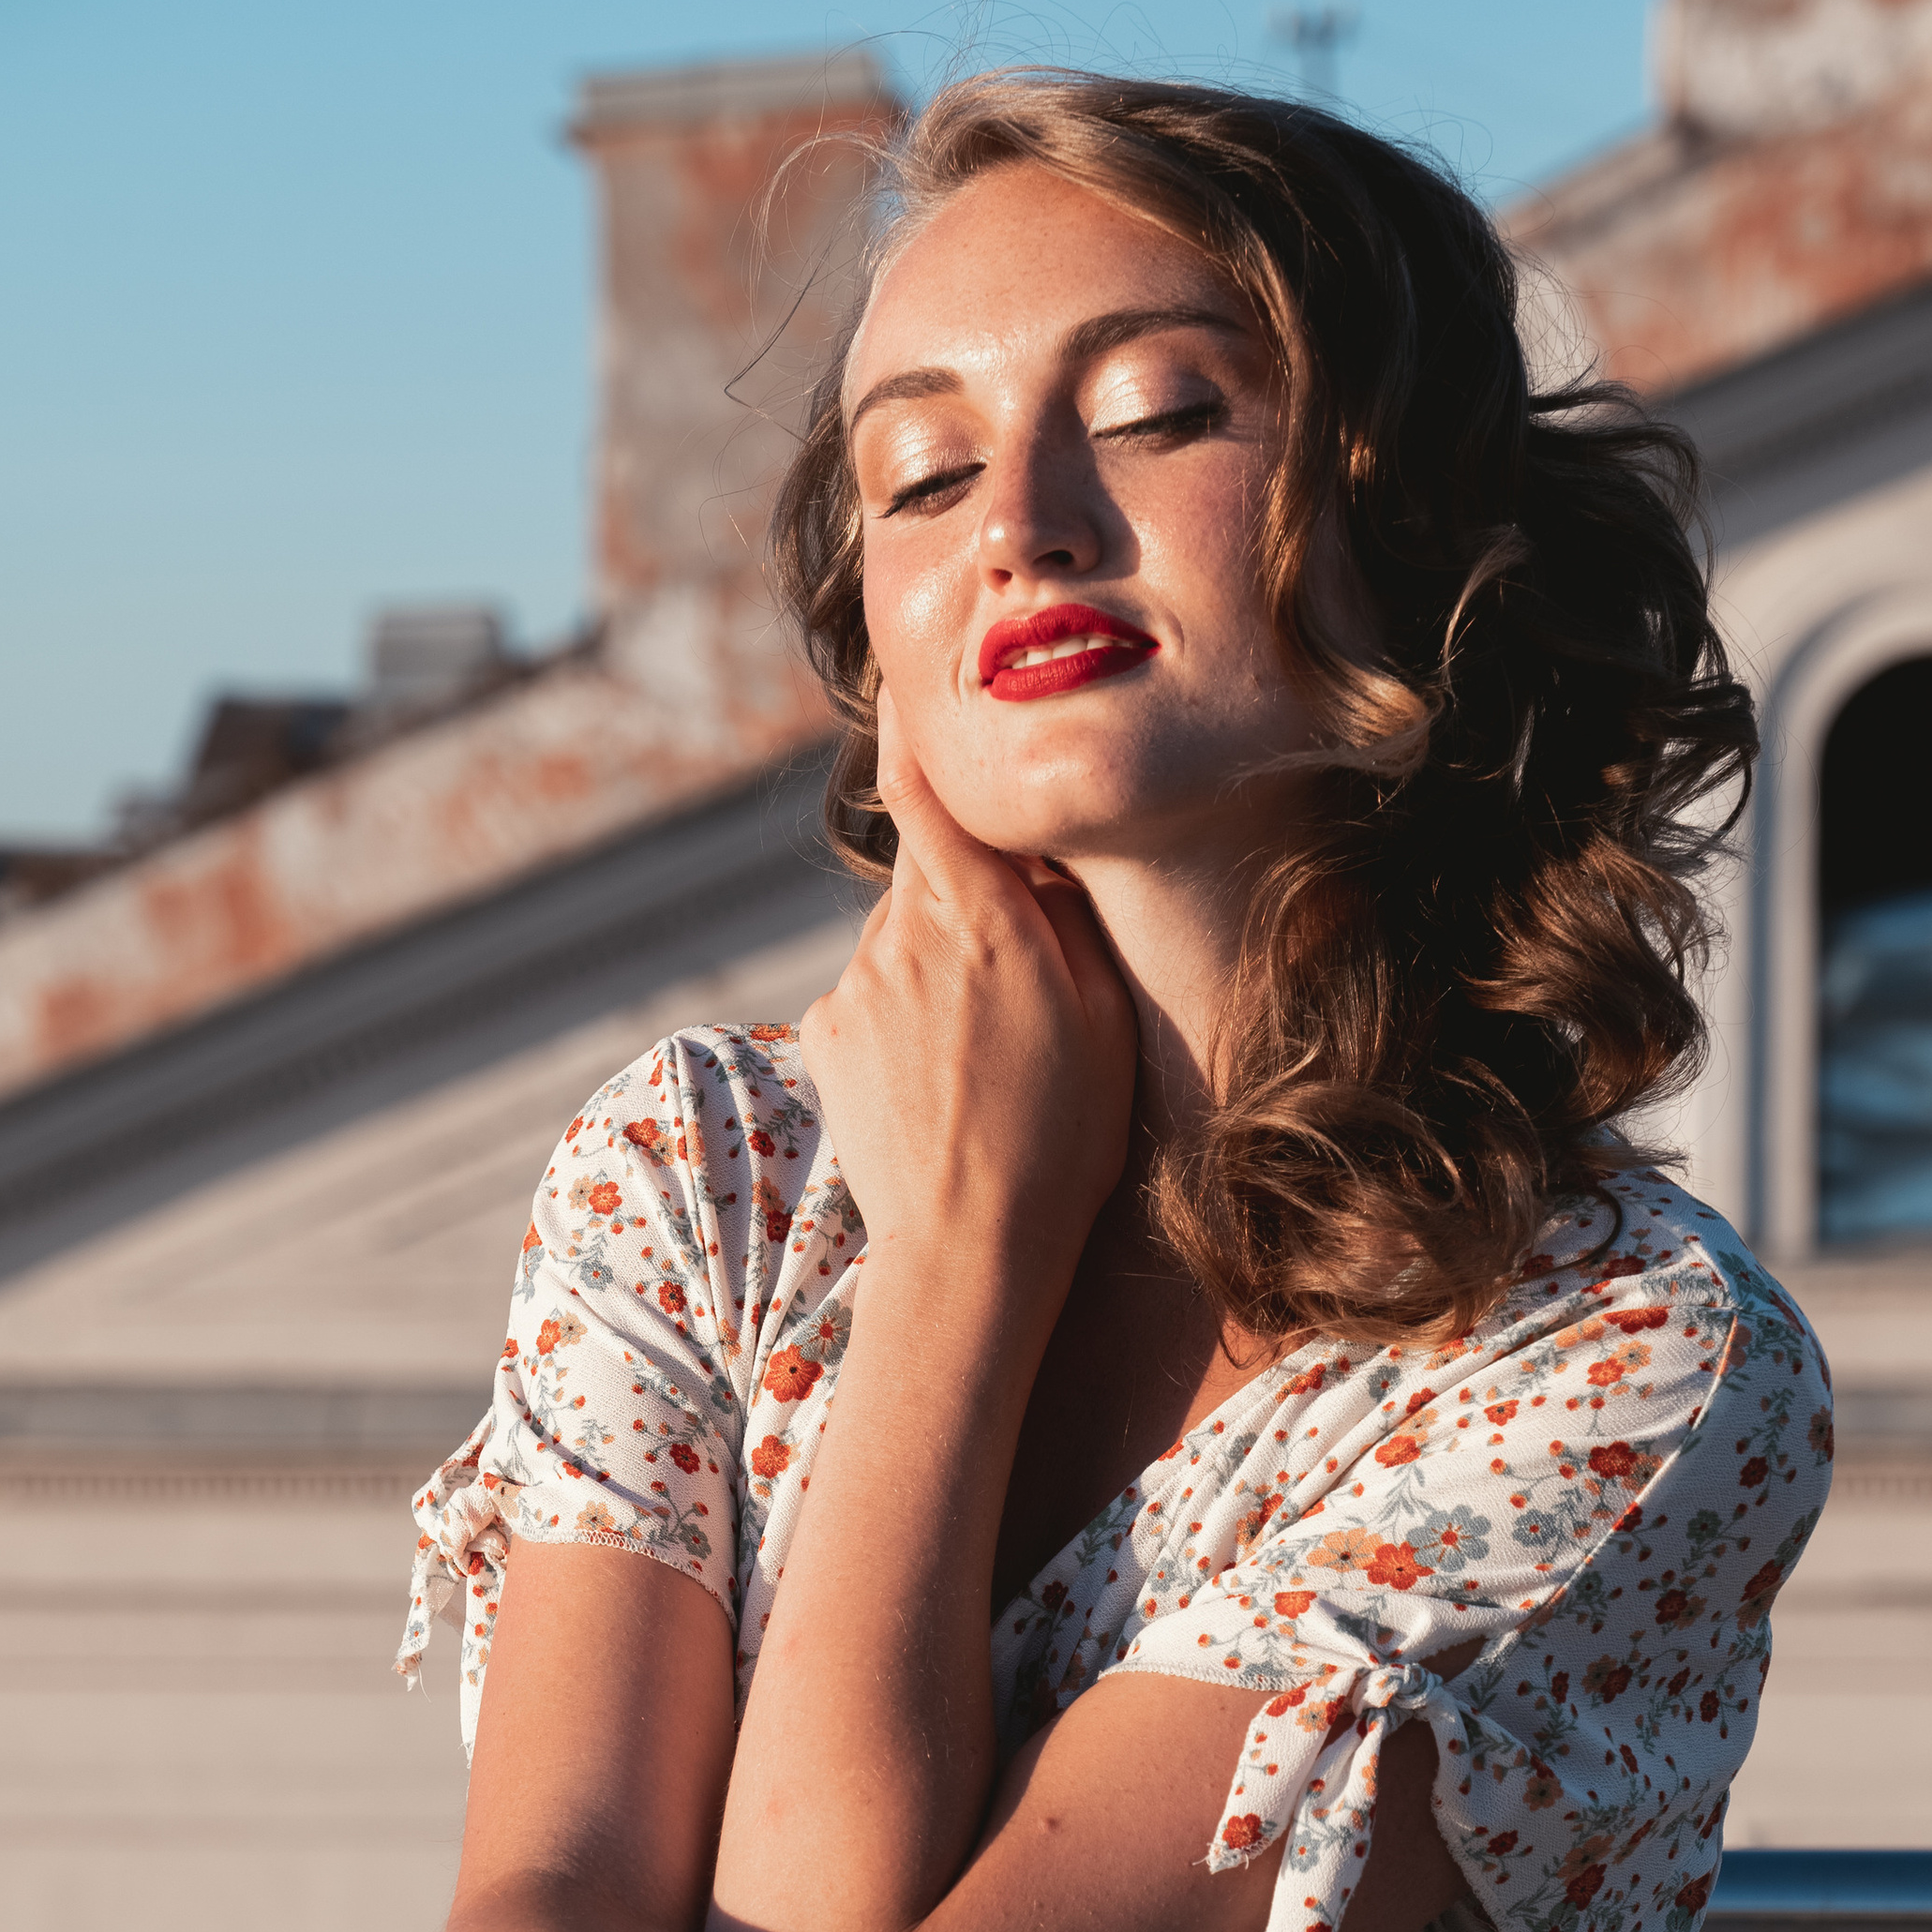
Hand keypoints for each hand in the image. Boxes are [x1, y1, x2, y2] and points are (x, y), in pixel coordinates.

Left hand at [798, 696, 1136, 1299]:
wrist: (969, 1249)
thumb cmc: (1063, 1139)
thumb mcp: (1105, 1017)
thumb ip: (1067, 920)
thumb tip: (1040, 860)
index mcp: (981, 916)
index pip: (926, 788)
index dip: (910, 727)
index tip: (903, 682)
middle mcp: (903, 935)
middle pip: (932, 884)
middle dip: (970, 913)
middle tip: (1023, 1002)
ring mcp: (855, 985)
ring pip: (902, 948)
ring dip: (938, 982)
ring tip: (984, 1070)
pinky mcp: (826, 1035)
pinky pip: (869, 1003)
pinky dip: (901, 1029)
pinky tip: (937, 1093)